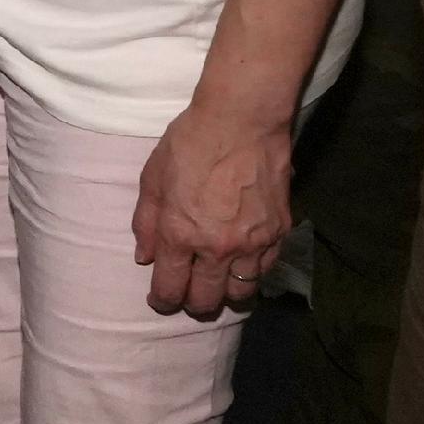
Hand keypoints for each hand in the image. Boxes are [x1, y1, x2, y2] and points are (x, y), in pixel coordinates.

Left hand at [132, 99, 294, 318]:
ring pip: (241, 292)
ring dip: (226, 293)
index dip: (163, 301)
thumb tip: (145, 258)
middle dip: (194, 304)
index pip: (171, 289)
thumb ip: (145, 223)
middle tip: (190, 295)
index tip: (161, 300)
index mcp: (180, 235)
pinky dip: (253, 273)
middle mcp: (217, 248)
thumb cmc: (190, 143)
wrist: (242, 120)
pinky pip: (266, 269)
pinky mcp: (279, 232)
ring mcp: (252, 243)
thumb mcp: (152, 178)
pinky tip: (244, 262)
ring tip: (219, 283)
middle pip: (207, 300)